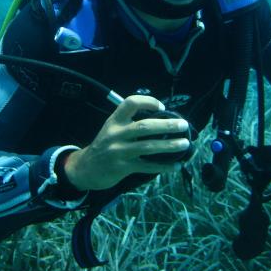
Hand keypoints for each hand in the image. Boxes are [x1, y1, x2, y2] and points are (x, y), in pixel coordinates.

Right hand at [64, 95, 191, 190]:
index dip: (148, 102)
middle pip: (145, 126)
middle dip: (167, 125)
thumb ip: (129, 123)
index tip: (162, 107)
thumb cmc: (104, 146)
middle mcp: (116, 134)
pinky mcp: (122, 168)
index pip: (130, 103)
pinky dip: (163, 166)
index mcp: (114, 121)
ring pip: (148, 147)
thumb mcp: (111, 129)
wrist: (85, 168)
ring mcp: (119, 152)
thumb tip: (162, 119)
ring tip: (185, 144)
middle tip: (183, 125)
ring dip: (169, 145)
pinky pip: (147, 166)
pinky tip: (176, 166)